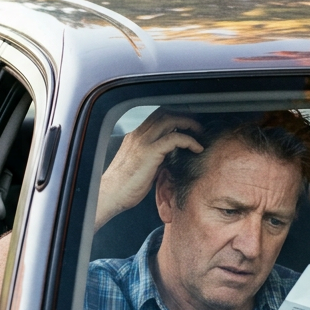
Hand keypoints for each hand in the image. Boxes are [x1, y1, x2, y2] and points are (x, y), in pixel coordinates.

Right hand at [95, 110, 202, 228]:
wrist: (109, 196)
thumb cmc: (123, 187)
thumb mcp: (141, 167)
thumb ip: (154, 158)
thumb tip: (170, 158)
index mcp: (134, 137)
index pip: (157, 117)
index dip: (175, 117)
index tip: (188, 126)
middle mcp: (138, 135)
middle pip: (164, 113)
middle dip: (184, 116)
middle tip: (197, 127)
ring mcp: (143, 142)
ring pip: (170, 119)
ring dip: (189, 124)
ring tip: (199, 134)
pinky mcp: (149, 152)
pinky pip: (175, 138)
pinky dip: (189, 140)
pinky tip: (197, 148)